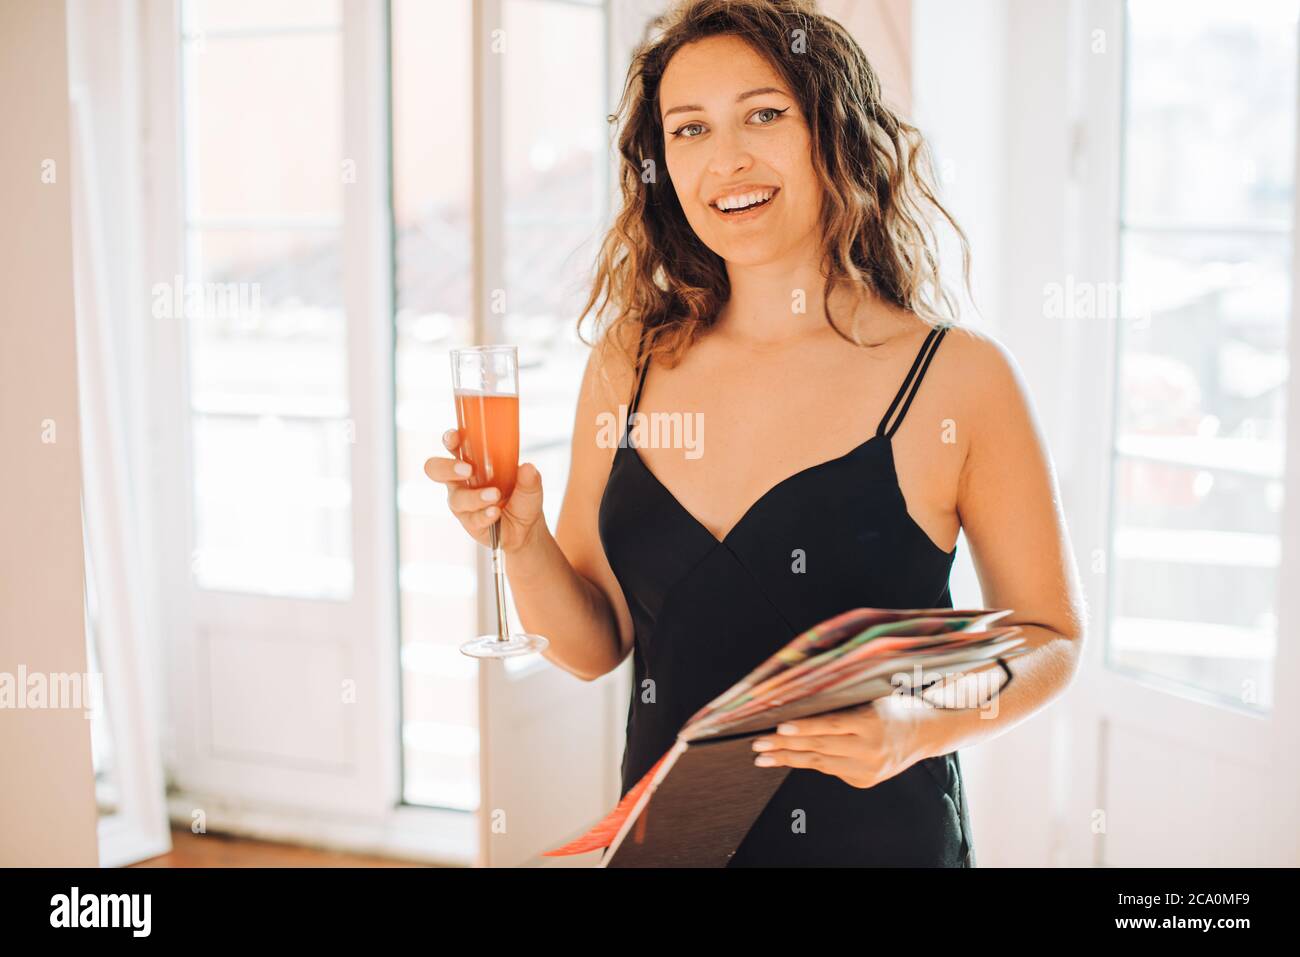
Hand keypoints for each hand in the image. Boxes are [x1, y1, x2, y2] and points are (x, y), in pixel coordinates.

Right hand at [423, 428, 545, 552]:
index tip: (455, 438)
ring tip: (495, 495)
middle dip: (448, 467)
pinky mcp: (468, 522)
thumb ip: (529, 478)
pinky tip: (495, 512)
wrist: (526, 528)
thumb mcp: (530, 486)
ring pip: (457, 498)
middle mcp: (460, 481)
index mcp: (470, 461)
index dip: (450, 439)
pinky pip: (472, 518)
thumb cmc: (521, 498)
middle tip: (468, 469)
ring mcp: (462, 502)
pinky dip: (484, 514)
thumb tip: (528, 468)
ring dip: (476, 496)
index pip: (453, 446)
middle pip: (436, 469)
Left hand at [749, 693, 944, 788]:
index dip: (804, 728)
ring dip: (788, 759)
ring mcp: (868, 769)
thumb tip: (799, 697)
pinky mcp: (864, 780)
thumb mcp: (872, 695)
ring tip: (763, 757)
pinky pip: (830, 769)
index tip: (779, 727)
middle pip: (819, 747)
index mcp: (871, 723)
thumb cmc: (894, 706)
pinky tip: (788, 758)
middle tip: (758, 745)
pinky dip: (808, 762)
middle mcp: (870, 749)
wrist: (926, 733)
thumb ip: (841, 700)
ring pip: (820, 763)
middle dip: (784, 746)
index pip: (830, 726)